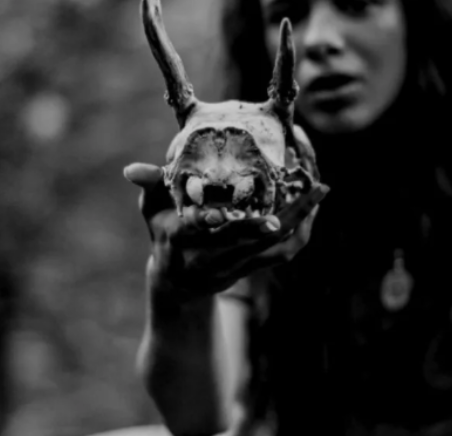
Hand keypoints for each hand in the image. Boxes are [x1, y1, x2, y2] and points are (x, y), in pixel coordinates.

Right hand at [123, 162, 328, 298]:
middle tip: (311, 186)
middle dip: (284, 216)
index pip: (203, 231)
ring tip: (320, 189)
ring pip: (276, 248)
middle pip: (252, 240)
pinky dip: (301, 230)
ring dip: (301, 220)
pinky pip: (283, 253)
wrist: (178, 283)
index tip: (239, 211)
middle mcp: (212, 257)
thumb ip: (149, 186)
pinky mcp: (252, 268)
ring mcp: (236, 266)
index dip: (224, 223)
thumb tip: (131, 169)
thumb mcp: (152, 209)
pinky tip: (313, 206)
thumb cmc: (163, 234)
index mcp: (183, 239)